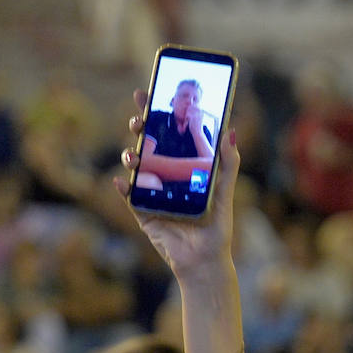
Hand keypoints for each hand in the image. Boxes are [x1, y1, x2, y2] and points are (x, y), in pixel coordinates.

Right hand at [114, 89, 238, 281]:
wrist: (204, 261)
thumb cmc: (217, 227)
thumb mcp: (225, 192)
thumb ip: (228, 163)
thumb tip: (230, 131)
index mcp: (185, 166)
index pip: (170, 132)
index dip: (158, 111)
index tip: (149, 91)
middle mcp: (166, 174)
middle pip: (148, 142)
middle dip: (140, 126)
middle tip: (140, 119)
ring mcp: (152, 192)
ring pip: (135, 165)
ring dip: (131, 155)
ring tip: (136, 154)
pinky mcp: (142, 212)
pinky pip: (129, 196)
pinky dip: (123, 187)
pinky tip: (122, 181)